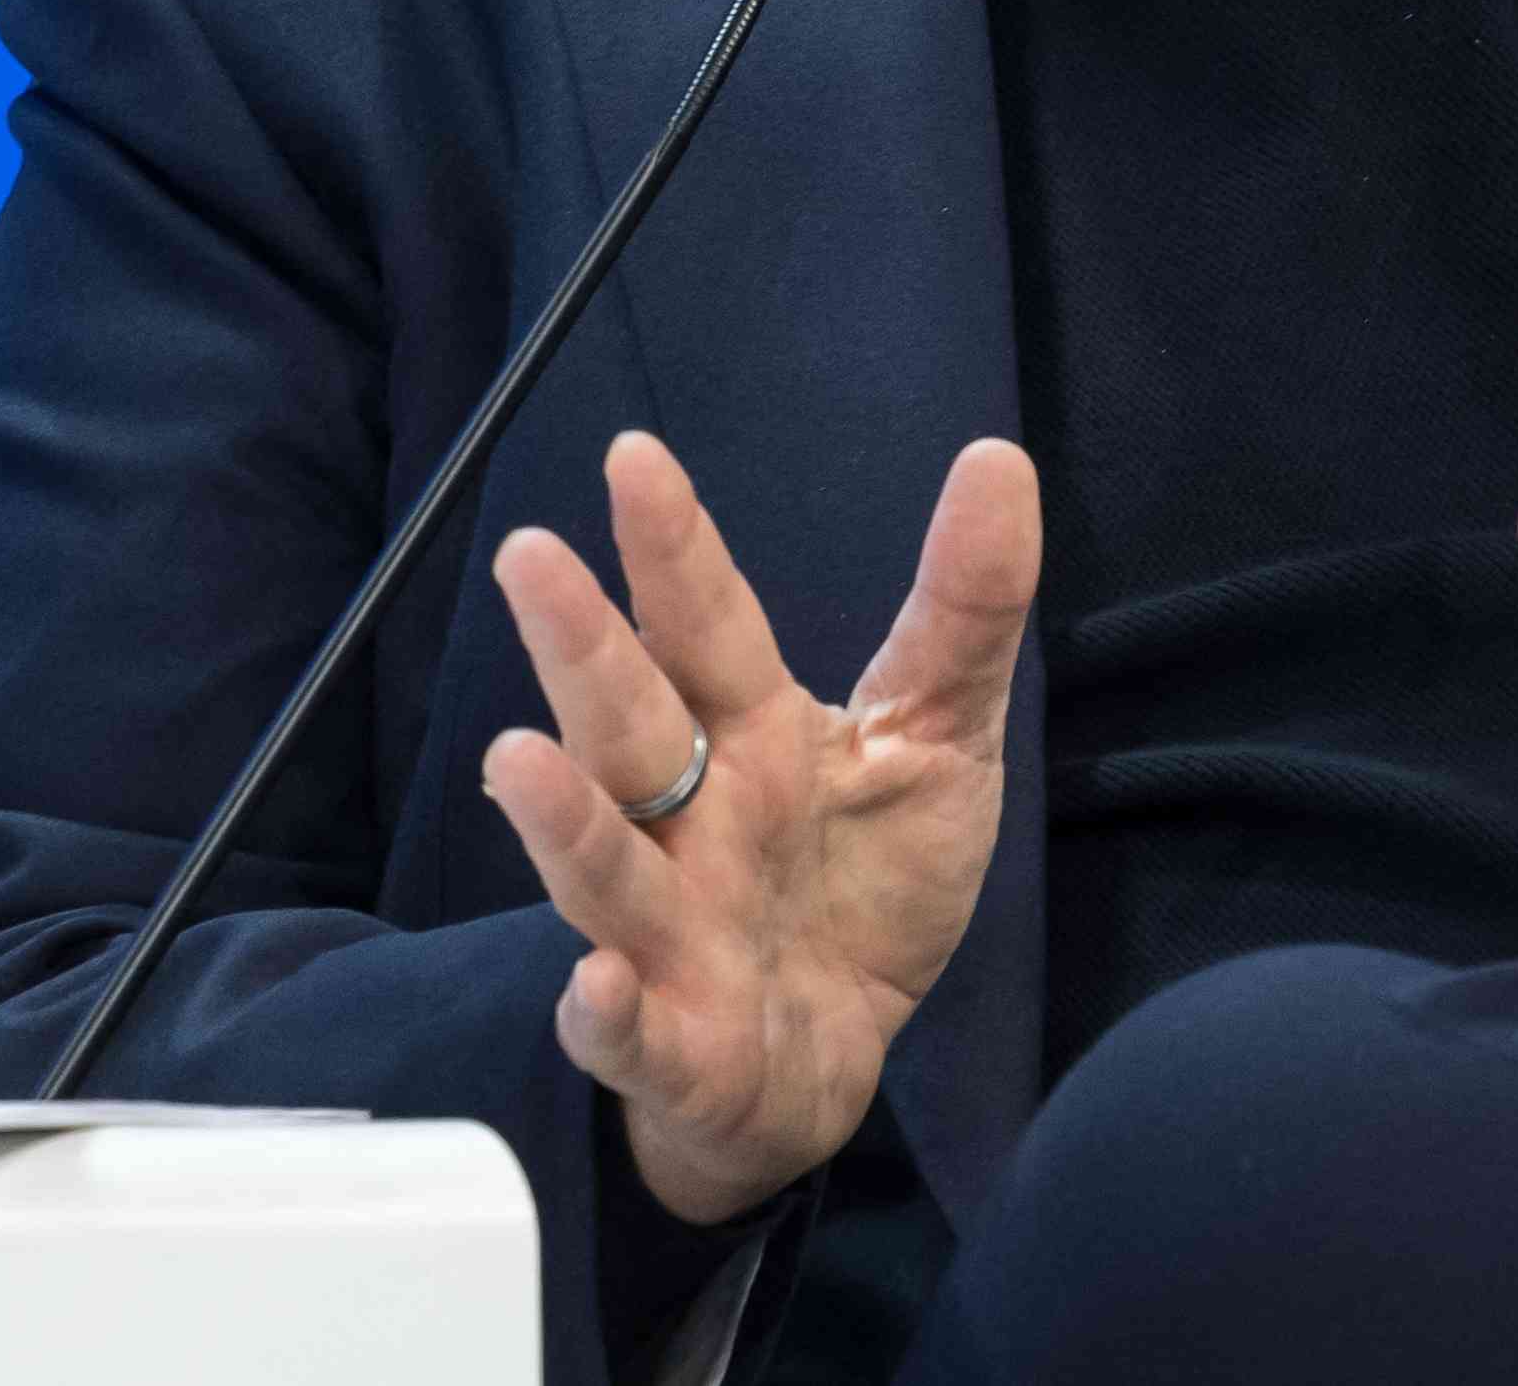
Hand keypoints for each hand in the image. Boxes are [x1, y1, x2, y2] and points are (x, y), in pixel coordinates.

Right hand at [480, 428, 1039, 1226]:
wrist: (826, 1062)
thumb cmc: (862, 885)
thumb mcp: (939, 741)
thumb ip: (964, 613)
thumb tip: (1001, 456)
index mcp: (752, 735)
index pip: (707, 627)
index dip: (674, 548)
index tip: (635, 457)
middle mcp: (693, 821)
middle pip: (628, 724)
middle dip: (581, 647)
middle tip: (529, 555)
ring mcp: (671, 934)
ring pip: (606, 869)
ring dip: (563, 821)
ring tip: (517, 759)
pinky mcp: (679, 1047)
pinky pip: (631, 1030)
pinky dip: (607, 1013)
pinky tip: (597, 986)